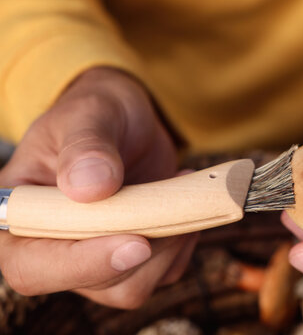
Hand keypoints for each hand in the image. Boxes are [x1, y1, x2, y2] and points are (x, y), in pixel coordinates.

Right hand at [0, 67, 196, 308]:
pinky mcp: (133, 256)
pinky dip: (183, 240)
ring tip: (176, 186)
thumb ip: (85, 147)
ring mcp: (96, 256)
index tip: (136, 243)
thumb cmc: (97, 112)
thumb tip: (88, 189)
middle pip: (95, 283)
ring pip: (134, 286)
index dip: (81, 265)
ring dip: (168, 244)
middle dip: (143, 248)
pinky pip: (165, 271)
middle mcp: (55, 246)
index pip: (32, 266)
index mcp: (23, 214)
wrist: (129, 122)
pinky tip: (179, 200)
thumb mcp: (88, 114)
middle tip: (169, 196)